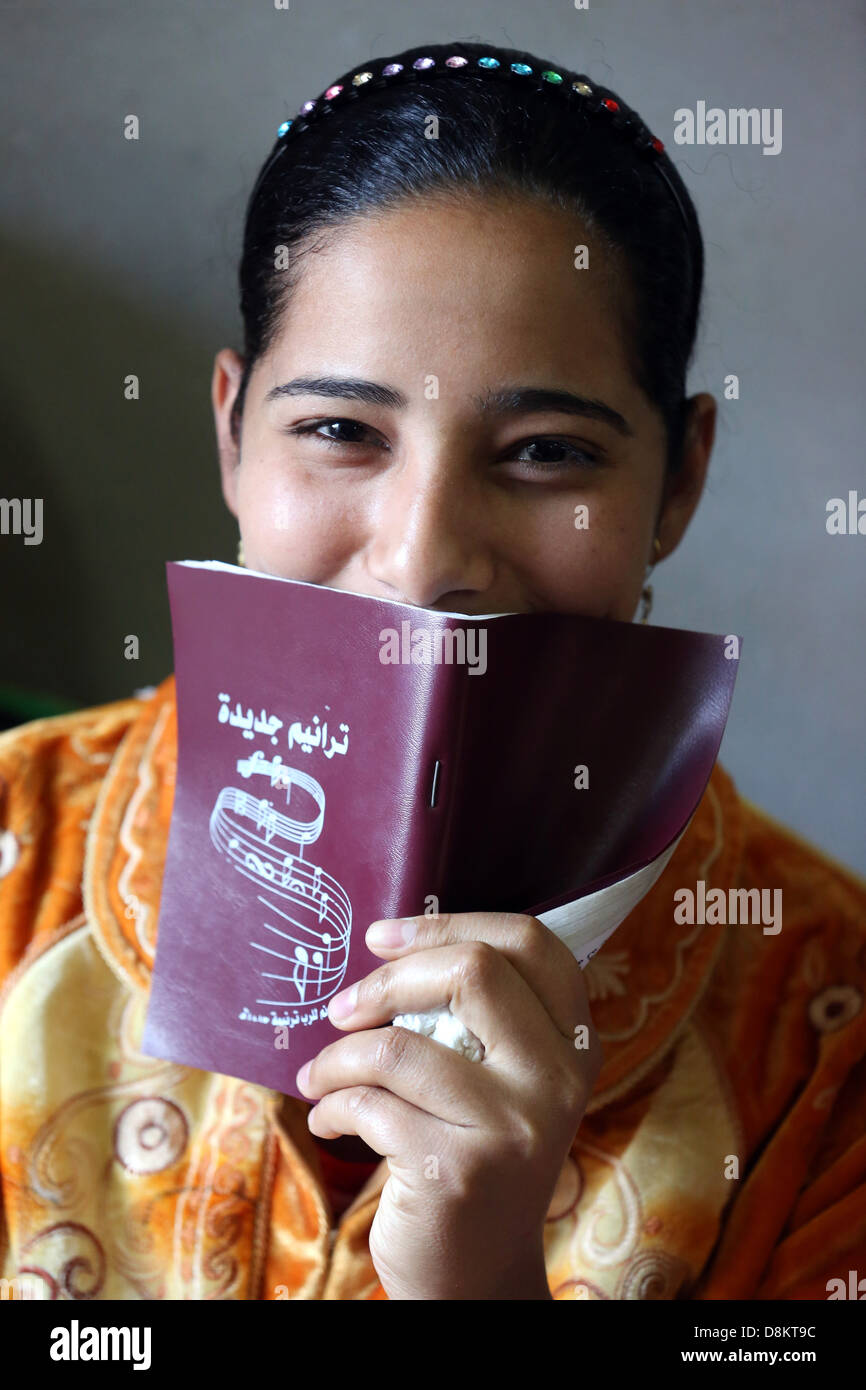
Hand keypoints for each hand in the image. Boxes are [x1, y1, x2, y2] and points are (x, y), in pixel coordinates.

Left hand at [296, 911, 602, 1299]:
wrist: (475, 1277)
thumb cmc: (470, 1156)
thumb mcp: (499, 1082)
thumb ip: (476, 1017)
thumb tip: (391, 946)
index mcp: (572, 1043)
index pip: (529, 942)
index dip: (449, 923)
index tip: (383, 937)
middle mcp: (556, 1080)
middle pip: (472, 971)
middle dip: (385, 980)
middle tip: (342, 1008)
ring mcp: (512, 1127)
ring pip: (399, 1044)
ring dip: (337, 1057)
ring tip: (319, 1077)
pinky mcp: (456, 1171)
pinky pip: (368, 1104)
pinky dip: (331, 1106)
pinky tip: (328, 1123)